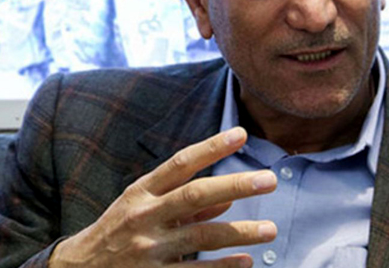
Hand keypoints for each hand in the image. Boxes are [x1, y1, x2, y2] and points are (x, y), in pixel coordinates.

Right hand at [49, 127, 277, 267]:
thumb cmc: (117, 231)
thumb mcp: (142, 207)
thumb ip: (184, 204)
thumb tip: (226, 202)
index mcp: (142, 192)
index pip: (181, 163)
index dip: (211, 148)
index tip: (241, 134)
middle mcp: (145, 216)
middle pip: (196, 195)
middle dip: (236, 186)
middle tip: (269, 179)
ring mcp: (149, 249)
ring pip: (203, 236)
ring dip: (240, 232)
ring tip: (270, 229)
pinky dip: (222, 267)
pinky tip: (246, 261)